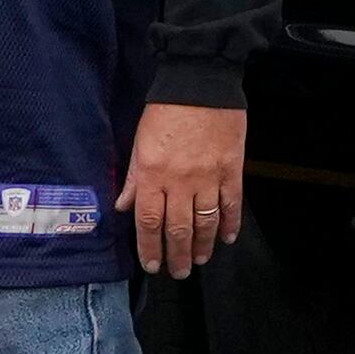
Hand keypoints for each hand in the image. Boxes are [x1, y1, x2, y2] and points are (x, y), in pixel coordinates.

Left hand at [120, 101, 245, 277]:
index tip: (152, 264)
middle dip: (178, 255)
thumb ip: (133, 177)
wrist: (200, 81)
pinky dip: (230, 223)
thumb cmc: (165, 110)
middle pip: (179, 229)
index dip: (150, 247)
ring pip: (206, 222)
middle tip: (179, 272)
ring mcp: (208, 177)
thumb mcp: (140, 142)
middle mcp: (180, 181)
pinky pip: (231, 204)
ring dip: (203, 246)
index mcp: (153, 174)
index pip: (149, 222)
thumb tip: (123, 207)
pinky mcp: (231, 169)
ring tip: (200, 260)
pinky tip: (226, 237)